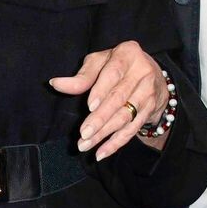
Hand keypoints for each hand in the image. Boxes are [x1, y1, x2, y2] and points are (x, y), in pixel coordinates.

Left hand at [48, 41, 166, 159]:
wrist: (151, 73)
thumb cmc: (116, 65)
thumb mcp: (99, 62)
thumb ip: (81, 75)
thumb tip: (55, 84)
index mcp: (128, 54)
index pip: (113, 74)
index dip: (101, 91)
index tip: (89, 107)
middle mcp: (142, 72)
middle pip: (119, 99)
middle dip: (100, 118)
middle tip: (83, 133)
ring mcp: (148, 93)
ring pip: (125, 117)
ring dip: (104, 134)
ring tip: (85, 145)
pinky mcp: (150, 110)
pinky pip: (132, 129)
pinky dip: (116, 143)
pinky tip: (101, 153)